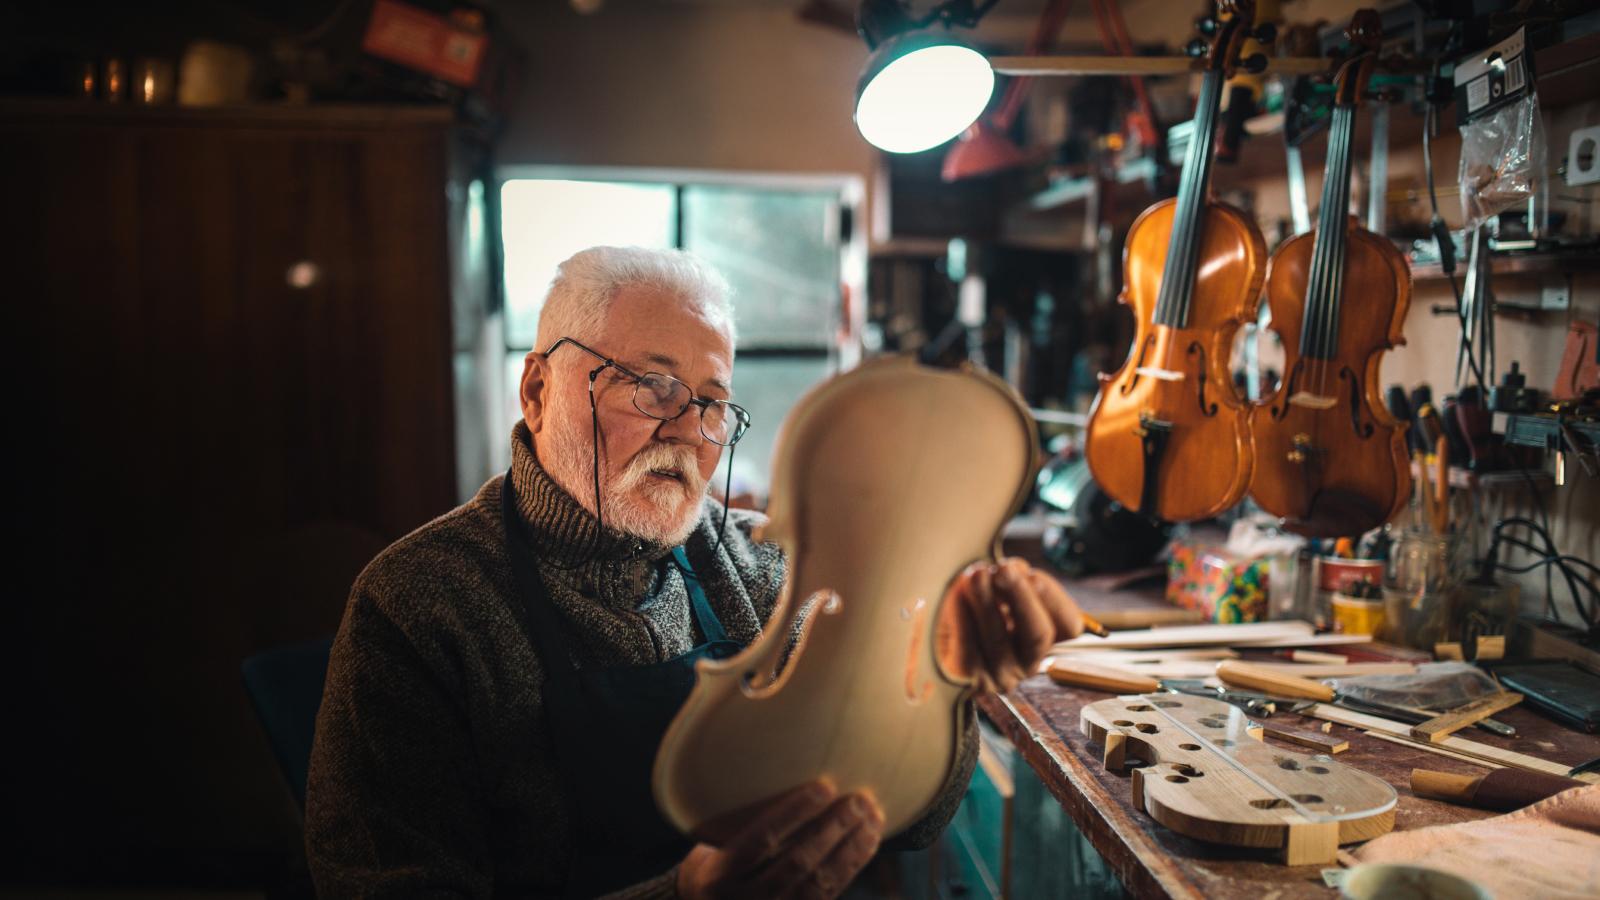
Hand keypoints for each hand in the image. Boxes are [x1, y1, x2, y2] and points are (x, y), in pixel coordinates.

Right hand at [676, 780, 883, 899]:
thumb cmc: (712, 866)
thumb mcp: (707, 848)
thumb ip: (733, 822)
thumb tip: (762, 760)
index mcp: (719, 874)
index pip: (761, 840)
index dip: (794, 813)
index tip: (824, 786)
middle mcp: (746, 898)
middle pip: (798, 863)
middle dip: (833, 829)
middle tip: (860, 799)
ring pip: (820, 882)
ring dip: (851, 848)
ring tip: (872, 816)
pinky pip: (829, 894)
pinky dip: (852, 865)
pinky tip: (868, 840)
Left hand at [937, 557, 1083, 693]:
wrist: (933, 642)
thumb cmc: (970, 607)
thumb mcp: (996, 590)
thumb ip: (1010, 578)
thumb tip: (1013, 567)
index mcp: (1043, 639)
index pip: (1069, 626)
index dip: (1053, 597)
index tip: (1030, 573)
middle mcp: (1027, 663)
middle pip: (1038, 635)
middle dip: (1021, 597)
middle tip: (1003, 568)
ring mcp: (998, 675)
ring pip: (999, 640)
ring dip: (987, 602)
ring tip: (974, 575)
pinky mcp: (967, 680)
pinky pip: (967, 649)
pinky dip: (961, 618)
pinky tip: (955, 594)